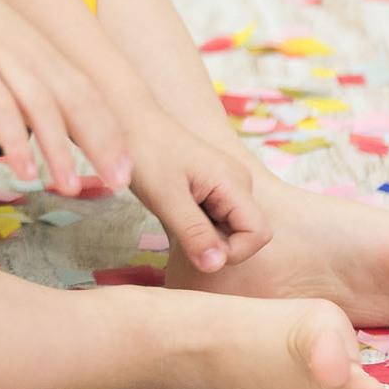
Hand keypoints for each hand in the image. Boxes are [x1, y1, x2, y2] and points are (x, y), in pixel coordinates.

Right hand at [0, 0, 132, 195]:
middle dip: (101, 144)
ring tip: (70, 188)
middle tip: (118, 183)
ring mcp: (1, 59)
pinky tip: (22, 170)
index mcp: (43, 53)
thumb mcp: (6, 45)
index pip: (89, 94)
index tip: (126, 168)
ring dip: (59, 150)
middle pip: (77, 101)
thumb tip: (48, 115)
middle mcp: (31, 55)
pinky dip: (14, 139)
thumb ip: (28, 74)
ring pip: (42, 107)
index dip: (111, 131)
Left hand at [124, 111, 271, 271]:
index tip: (196, 246)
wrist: (129, 122)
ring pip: (231, 228)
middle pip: (246, 233)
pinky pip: (218, 218)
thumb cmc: (145, 153)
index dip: (233, 252)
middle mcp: (239, 181)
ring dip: (205, 234)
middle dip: (217, 243)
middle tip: (179, 224)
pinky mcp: (214, 186)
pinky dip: (198, 224)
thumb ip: (194, 232)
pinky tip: (176, 208)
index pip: (258, 234)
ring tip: (175, 212)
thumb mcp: (166, 198)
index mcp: (234, 181)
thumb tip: (216, 266)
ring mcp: (228, 183)